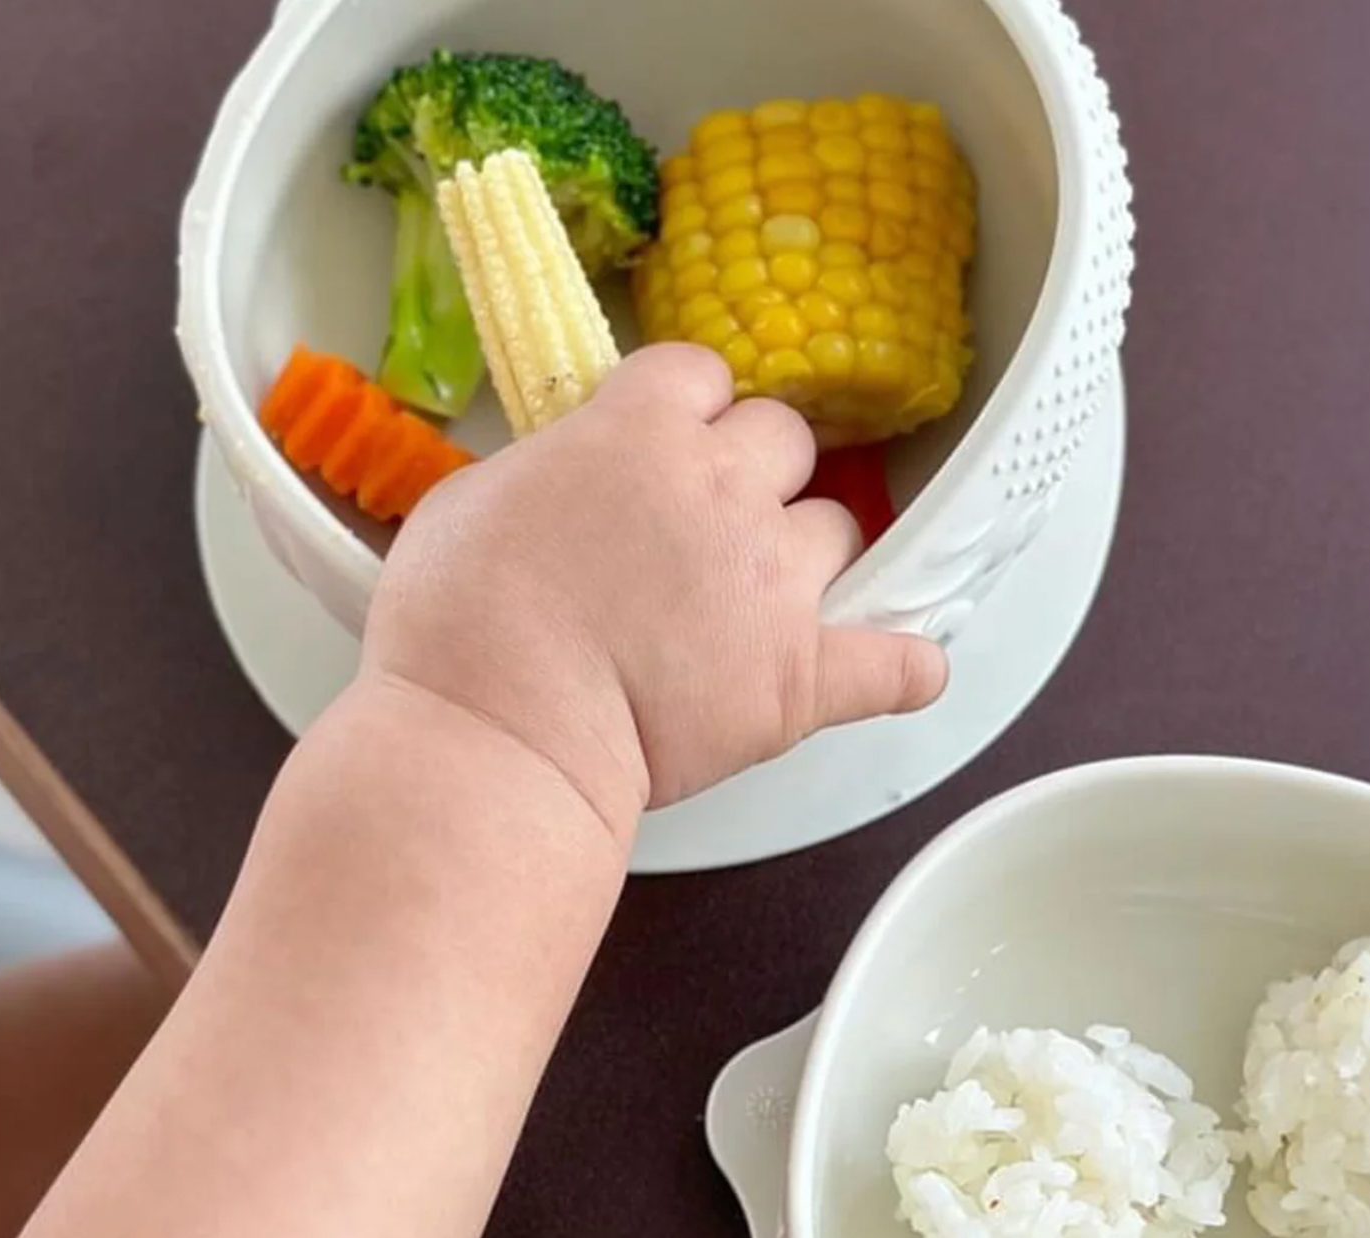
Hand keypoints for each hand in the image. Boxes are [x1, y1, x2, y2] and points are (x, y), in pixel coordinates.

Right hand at [360, 344, 947, 837]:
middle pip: (783, 439)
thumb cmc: (459, 618)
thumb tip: (567, 488)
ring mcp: (775, 583)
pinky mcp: (801, 678)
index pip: (702, 375)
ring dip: (803, 555)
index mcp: (643, 430)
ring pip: (835, 530)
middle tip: (704, 526)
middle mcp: (726, 489)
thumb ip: (547, 472)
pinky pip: (891, 666)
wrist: (501, 729)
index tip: (665, 446)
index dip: (686, 412)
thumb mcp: (472, 499)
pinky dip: (903, 668)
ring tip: (758, 602)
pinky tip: (910, 669)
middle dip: (752, 472)